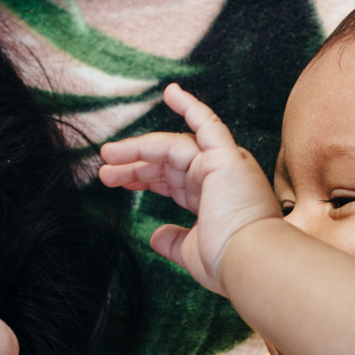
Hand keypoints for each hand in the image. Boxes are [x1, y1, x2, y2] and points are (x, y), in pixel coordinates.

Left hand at [98, 83, 281, 295]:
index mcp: (213, 200)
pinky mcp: (226, 157)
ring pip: (174, 147)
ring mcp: (224, 165)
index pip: (173, 180)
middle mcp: (220, 179)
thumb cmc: (227, 263)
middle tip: (104, 172)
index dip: (145, 178)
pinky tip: (170, 92)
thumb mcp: (191, 251)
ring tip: (108, 155)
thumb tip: (156, 237)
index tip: (119, 181)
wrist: (250, 262)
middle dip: (134, 166)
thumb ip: (174, 242)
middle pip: (168, 163)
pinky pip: (207, 123)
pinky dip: (190, 106)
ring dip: (140, 149)